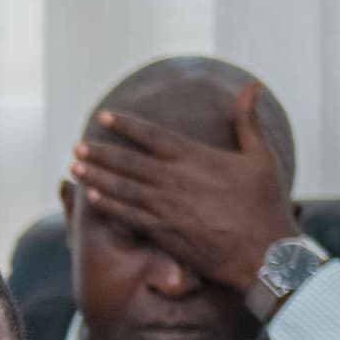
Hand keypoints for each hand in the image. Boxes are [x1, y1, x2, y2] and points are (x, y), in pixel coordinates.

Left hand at [69, 79, 300, 297]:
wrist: (264, 253)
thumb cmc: (265, 203)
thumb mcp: (261, 157)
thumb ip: (248, 121)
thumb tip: (253, 86)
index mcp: (196, 158)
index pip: (152, 136)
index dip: (125, 125)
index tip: (103, 116)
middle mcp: (175, 181)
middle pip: (129, 163)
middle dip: (101, 153)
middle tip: (77, 146)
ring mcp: (166, 208)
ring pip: (123, 189)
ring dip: (97, 178)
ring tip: (74, 167)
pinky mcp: (164, 232)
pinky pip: (129, 216)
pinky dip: (109, 206)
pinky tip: (91, 199)